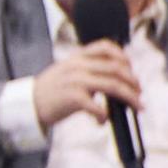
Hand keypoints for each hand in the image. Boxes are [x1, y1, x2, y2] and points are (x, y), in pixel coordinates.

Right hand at [27, 45, 143, 132]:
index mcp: (77, 58)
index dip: (123, 56)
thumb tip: (113, 79)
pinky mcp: (73, 98)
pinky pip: (97, 106)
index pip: (105, 47)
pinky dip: (104, 115)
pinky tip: (102, 120)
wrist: (28, 104)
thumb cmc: (50, 91)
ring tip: (137, 106)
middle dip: (133, 81)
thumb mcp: (66, 71)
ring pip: (112, 85)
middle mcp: (78, 66)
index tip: (130, 68)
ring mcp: (76, 81)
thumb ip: (86, 69)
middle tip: (139, 92)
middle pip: (115, 69)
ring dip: (129, 97)